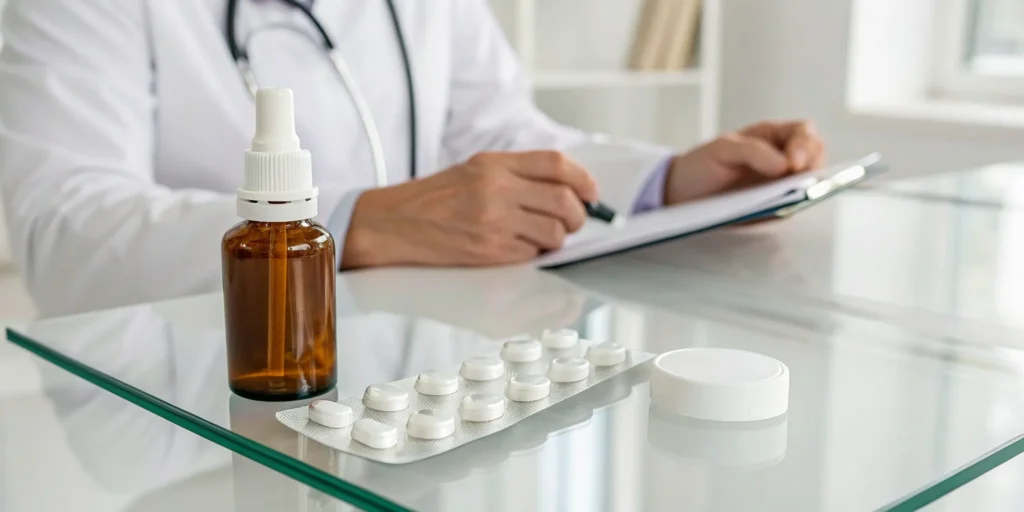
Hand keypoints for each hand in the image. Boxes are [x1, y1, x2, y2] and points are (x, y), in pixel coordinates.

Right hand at [342, 151, 597, 267]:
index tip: (591, 193)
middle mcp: (496, 189)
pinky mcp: (490, 252)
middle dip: (578, 216)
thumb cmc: (433, 199)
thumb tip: (567, 187)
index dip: (583, 180)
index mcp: (494, 164)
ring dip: (556, 239)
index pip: (556, 164)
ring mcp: (494, 222)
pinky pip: (532, 255)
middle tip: (573, 222)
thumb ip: (517, 173)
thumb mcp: (474, 169)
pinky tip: (519, 248)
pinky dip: (534, 254)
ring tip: (541, 238)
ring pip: (554, 233)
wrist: (393, 224)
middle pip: (564, 201)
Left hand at [664, 120, 825, 204]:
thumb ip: (752, 151)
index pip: (804, 134)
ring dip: (807, 190)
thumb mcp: (721, 150)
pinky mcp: (775, 207)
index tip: (793, 163)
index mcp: (771, 138)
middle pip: (815, 158)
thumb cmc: (700, 165)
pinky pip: (793, 207)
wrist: (682, 194)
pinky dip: (792, 208)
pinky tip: (781, 209)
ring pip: (809, 184)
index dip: (806, 145)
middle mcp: (782, 159)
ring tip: (792, 197)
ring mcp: (780, 184)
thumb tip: (785, 164)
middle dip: (813, 167)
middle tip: (798, 181)